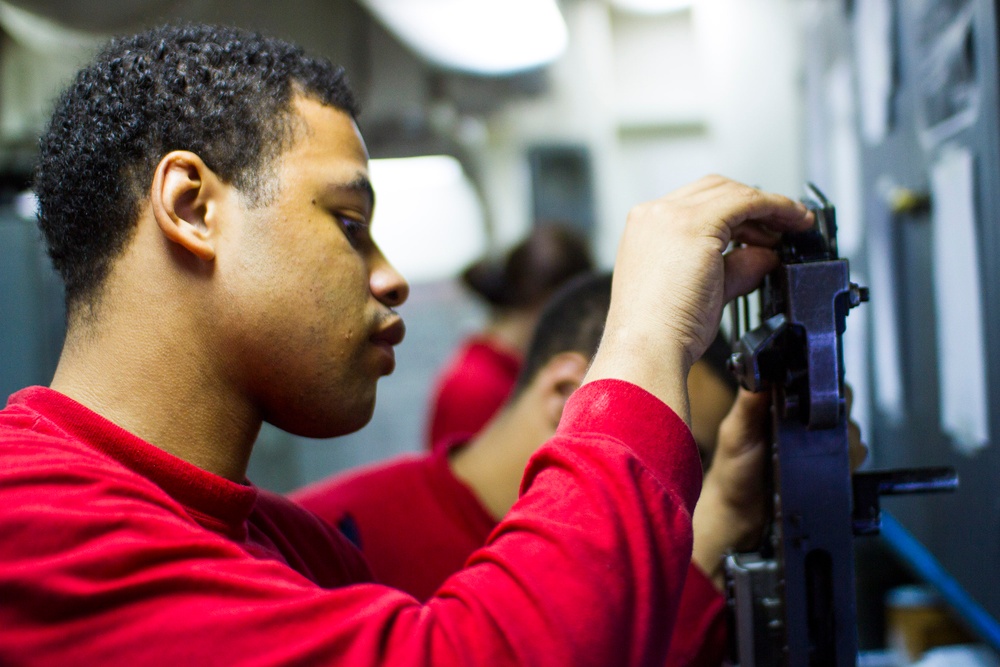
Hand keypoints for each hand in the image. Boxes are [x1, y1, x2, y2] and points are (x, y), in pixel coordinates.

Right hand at [584, 175, 812, 420]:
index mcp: (645, 230)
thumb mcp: (704, 290)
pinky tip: (794, 221)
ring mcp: (670, 215)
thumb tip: (765, 256)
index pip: (697, 205)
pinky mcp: (694, 223)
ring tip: (792, 228)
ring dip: (767, 206)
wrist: (647, 346)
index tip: (760, 231)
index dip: (735, 214)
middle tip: (781, 229)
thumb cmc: (662, 331)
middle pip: (714, 190)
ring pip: (731, 191)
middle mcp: (653, 215)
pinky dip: (775, 207)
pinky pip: (746, 201)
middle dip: (751, 207)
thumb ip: (735, 267)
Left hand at [691, 384, 868, 590]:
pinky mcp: (833, 470)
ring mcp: (821, 446)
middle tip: (810, 432)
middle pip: (841, 402)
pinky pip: (854, 459)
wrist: (740, 517)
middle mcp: (806, 422)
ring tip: (810, 455)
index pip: (815, 379)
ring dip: (838, 442)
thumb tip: (760, 366)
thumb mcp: (736, 431)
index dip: (820, 382)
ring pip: (851, 431)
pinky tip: (823, 471)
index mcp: (783, 403)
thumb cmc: (733, 471)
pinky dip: (845, 464)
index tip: (816, 394)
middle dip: (833, 414)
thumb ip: (749, 400)